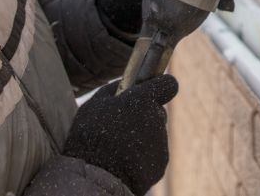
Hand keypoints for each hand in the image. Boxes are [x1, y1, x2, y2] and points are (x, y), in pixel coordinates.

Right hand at [63, 75, 178, 195]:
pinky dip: (143, 156)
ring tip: (118, 149)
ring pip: (154, 133)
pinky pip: (154, 153)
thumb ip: (115, 89)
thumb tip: (128, 83)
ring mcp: (161, 140)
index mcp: (143, 99)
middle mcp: (157, 117)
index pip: (169, 84)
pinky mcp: (161, 161)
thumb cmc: (90, 136)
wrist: (96, 176)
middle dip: (144, 116)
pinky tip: (124, 161)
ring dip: (141, 137)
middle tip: (122, 128)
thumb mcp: (94, 104)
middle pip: (157, 112)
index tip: (153, 91)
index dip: (161, 86)